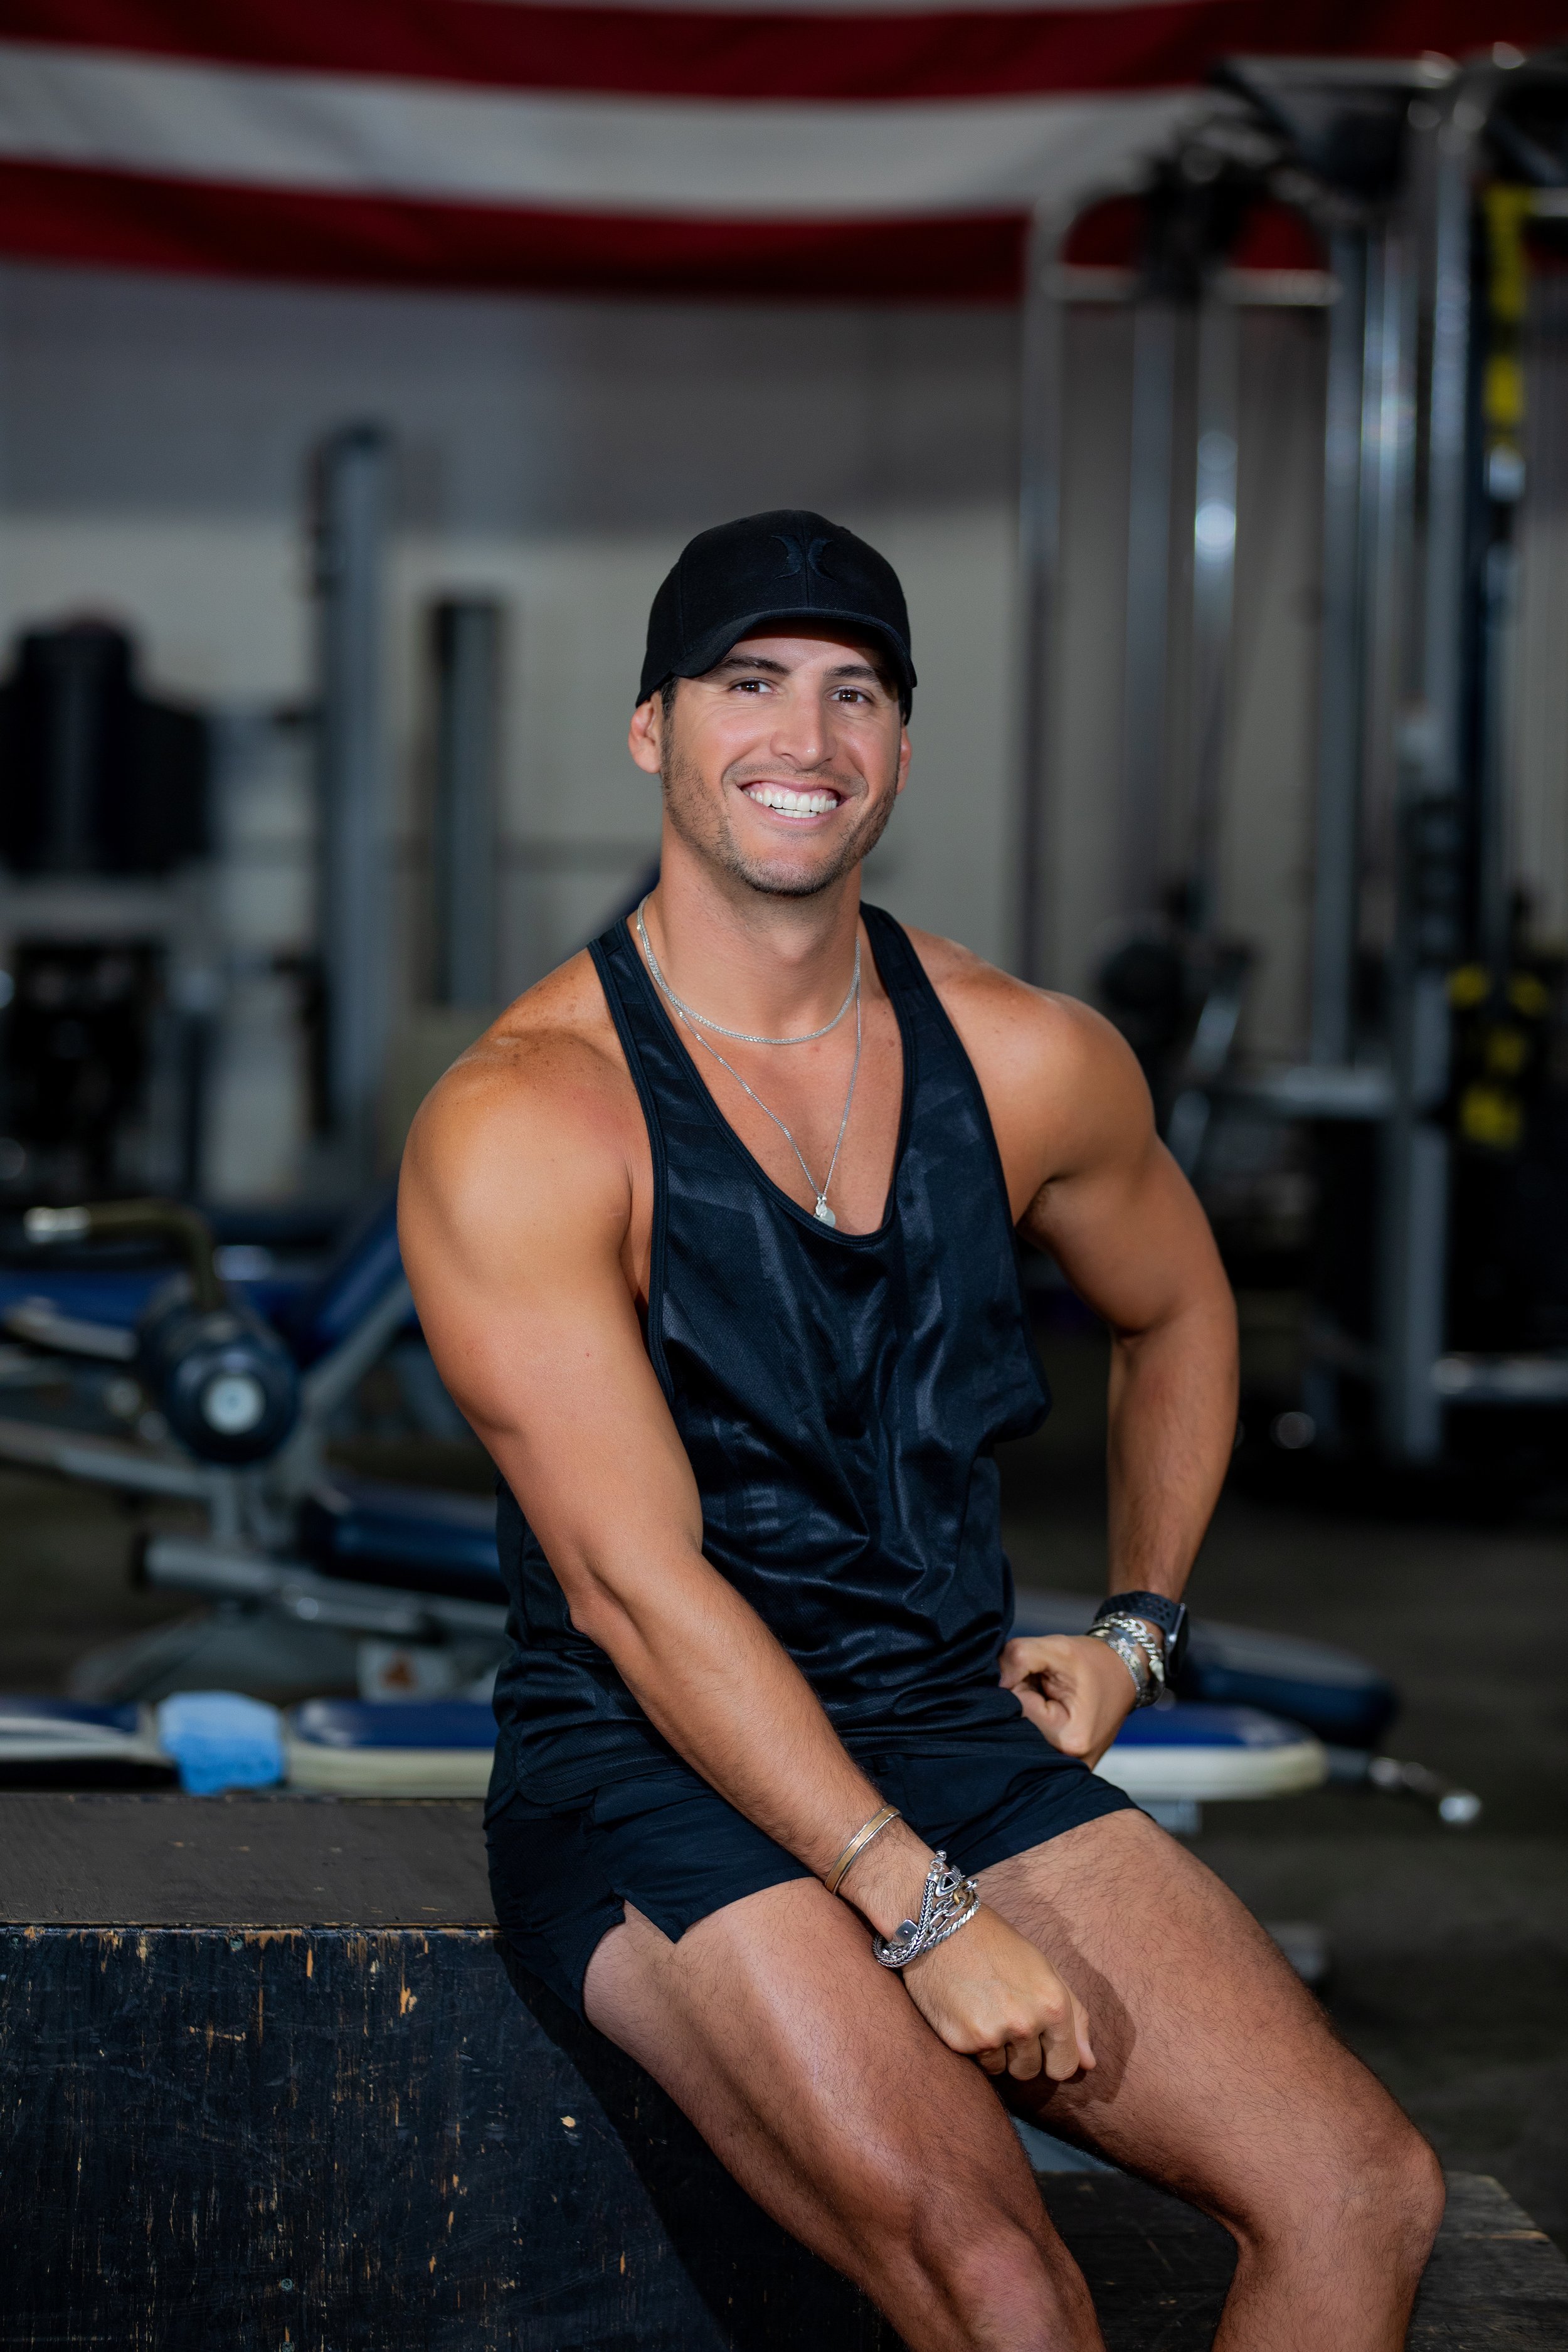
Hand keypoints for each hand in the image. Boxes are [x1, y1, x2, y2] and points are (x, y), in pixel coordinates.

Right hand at [900, 1902, 1093, 2082]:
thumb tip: (1089, 2065)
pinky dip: (973, 2045)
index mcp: (1053, 2004)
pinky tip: (966, 2012)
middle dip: (1023, 2055)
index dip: (1054, 2059)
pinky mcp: (962, 2041)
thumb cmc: (998, 1944)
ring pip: (1004, 2070)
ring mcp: (993, 2034)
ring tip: (985, 2011)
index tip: (1042, 2045)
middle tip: (1006, 2017)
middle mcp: (1026, 2023)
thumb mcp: (1045, 1970)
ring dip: (997, 2051)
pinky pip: (978, 2063)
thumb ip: (1074, 2018)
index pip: (1065, 2066)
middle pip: (1032, 2072)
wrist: (942, 1927)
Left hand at [999, 1633, 1137, 1768]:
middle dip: (1024, 1700)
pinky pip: (1033, 1742)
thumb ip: (1018, 1657)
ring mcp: (1067, 1768)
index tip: (1041, 1675)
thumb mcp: (1056, 1648)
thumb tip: (994, 1681)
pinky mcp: (1063, 1765)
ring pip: (1022, 1734)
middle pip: (1016, 1726)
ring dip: (1029, 1711)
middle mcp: (1067, 1762)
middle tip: (1047, 1685)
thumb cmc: (1093, 1661)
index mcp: (1068, 1738)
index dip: (1020, 1683)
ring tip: (1052, 1697)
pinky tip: (1053, 1709)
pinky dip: (1036, 1722)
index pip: (1015, 1708)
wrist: (1124, 1673)